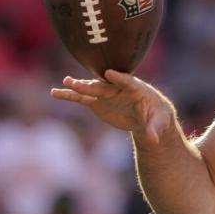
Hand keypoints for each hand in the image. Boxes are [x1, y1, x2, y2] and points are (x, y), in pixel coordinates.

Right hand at [50, 70, 173, 145]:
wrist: (148, 116)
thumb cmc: (157, 116)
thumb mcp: (159, 122)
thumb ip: (154, 129)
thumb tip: (153, 140)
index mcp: (137, 88)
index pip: (127, 81)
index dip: (119, 78)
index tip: (109, 73)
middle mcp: (119, 88)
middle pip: (104, 86)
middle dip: (91, 85)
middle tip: (76, 83)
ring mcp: (107, 94)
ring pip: (90, 89)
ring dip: (78, 86)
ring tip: (65, 83)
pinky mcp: (98, 102)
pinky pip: (82, 98)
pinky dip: (69, 96)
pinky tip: (55, 93)